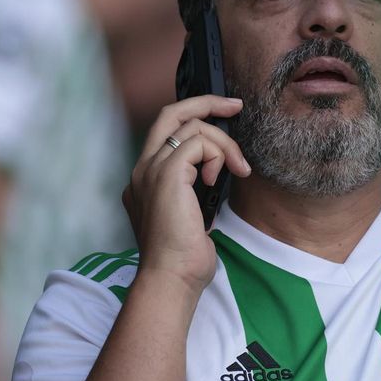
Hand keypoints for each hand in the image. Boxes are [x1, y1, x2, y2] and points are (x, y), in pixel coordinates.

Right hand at [124, 96, 249, 296]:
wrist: (171, 278)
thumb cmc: (183, 258)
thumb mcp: (190, 215)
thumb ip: (194, 188)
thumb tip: (218, 167)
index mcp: (145, 179)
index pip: (166, 132)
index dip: (194, 118)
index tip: (224, 118)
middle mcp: (142, 170)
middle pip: (171, 113)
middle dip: (206, 102)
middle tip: (236, 106)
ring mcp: (151, 170)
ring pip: (193, 127)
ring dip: (224, 144)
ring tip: (238, 170)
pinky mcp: (166, 174)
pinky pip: (199, 142)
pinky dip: (219, 155)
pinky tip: (221, 179)